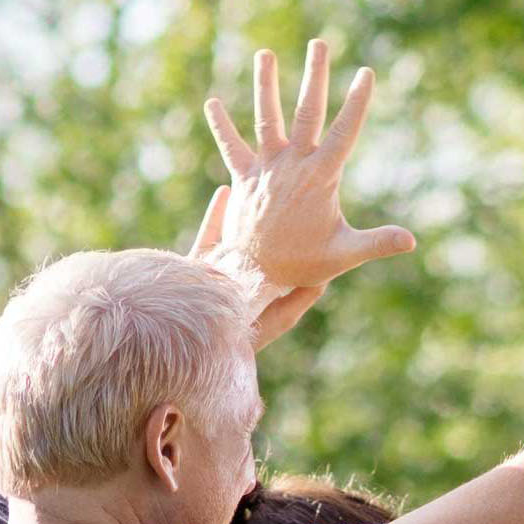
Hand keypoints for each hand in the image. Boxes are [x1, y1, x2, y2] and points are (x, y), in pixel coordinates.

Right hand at [188, 187, 322, 341]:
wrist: (199, 341)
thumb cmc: (245, 336)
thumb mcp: (280, 317)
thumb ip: (301, 296)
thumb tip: (325, 276)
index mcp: (264, 290)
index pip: (285, 260)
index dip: (298, 240)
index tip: (312, 215)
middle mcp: (242, 277)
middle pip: (260, 242)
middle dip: (272, 220)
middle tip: (288, 190)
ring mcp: (219, 269)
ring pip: (236, 231)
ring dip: (247, 209)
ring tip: (260, 182)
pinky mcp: (197, 265)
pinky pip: (212, 231)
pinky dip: (219, 211)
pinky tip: (226, 189)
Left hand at [203, 39, 416, 321]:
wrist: (256, 273)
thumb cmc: (305, 264)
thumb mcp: (345, 254)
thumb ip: (377, 243)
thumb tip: (411, 240)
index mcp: (320, 177)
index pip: (344, 132)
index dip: (357, 102)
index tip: (366, 73)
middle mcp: (292, 165)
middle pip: (306, 112)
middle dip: (314, 77)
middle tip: (319, 43)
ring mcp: (266, 168)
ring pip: (267, 119)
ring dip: (265, 85)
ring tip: (264, 54)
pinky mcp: (244, 178)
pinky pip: (231, 148)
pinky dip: (221, 126)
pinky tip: (212, 102)